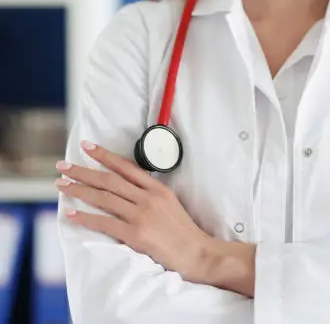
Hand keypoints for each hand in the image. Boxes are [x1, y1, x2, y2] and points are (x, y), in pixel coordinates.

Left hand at [56, 141, 255, 296]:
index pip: (127, 168)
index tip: (88, 147)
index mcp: (158, 189)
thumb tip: (127, 189)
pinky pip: (104, 223)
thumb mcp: (171, 204)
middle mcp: (149, 199)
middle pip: (110, 180)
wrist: (197, 253)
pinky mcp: (136, 235)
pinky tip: (71, 213)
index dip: (105, 156)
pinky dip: (85, 218)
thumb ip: (150, 195)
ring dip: (79, 190)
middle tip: (63, 165)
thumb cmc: (184, 232)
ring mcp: (142, 216)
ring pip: (104, 198)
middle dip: (83, 171)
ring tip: (61, 185)